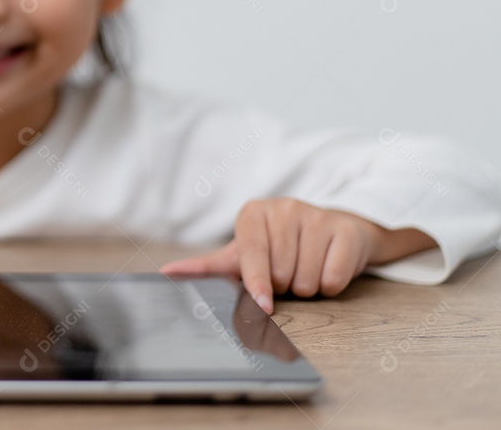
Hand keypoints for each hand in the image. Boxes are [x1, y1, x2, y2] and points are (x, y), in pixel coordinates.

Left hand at [159, 198, 435, 314]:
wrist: (333, 233)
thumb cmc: (278, 249)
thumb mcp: (241, 255)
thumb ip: (207, 267)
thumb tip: (167, 273)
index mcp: (252, 213)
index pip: (251, 253)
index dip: (257, 282)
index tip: (263, 305)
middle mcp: (283, 207)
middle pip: (280, 272)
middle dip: (284, 285)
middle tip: (287, 273)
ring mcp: (316, 215)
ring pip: (307, 278)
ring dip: (307, 287)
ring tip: (306, 268)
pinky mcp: (345, 229)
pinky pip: (333, 277)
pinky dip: (331, 285)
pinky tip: (327, 267)